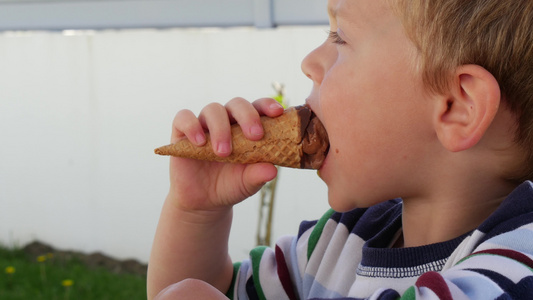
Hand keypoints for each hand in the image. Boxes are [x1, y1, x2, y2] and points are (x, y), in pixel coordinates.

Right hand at [167, 97, 284, 211]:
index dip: (267, 105)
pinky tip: (200, 142)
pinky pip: (184, 118)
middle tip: (255, 136)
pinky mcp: (182, 132)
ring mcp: (205, 124)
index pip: (258, 107)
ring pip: (213, 110)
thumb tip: (272, 170)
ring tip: (224, 153)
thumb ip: (259, 175)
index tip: (278, 113)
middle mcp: (227, 120)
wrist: (205, 202)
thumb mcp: (248, 183)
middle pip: (237, 104)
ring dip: (221, 129)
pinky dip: (192, 126)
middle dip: (247, 116)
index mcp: (247, 126)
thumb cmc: (231, 185)